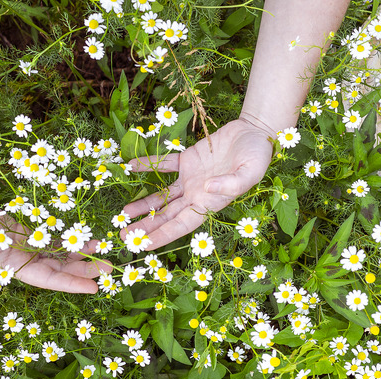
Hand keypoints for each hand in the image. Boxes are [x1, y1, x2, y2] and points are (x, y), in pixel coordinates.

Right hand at [0, 192, 110, 293]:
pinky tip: (87, 240)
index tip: (94, 287)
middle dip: (85, 269)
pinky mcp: (28, 234)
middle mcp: (24, 261)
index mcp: (14, 268)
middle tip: (109, 267)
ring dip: (82, 256)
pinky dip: (70, 241)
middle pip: (61, 269)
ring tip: (104, 252)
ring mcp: (27, 248)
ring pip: (61, 256)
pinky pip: (54, 241)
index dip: (72, 283)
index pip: (50, 280)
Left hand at [120, 118, 273, 249]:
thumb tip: (207, 189)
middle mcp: (197, 195)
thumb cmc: (258, 156)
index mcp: (210, 203)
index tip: (143, 244)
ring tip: (122, 214)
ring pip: (161, 196)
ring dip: (142, 205)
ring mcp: (190, 178)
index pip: (182, 225)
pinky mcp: (187, 160)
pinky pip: (163, 165)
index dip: (162, 236)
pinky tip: (131, 167)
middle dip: (146, 227)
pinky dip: (147, 165)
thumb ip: (232, 183)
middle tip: (124, 235)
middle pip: (167, 216)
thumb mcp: (251, 172)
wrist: (255, 132)